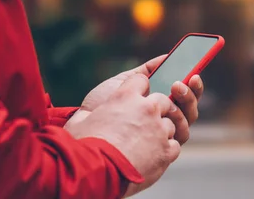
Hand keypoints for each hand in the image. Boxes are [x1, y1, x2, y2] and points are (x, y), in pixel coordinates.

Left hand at [66, 56, 203, 143]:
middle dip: (192, 93)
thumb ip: (146, 71)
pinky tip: (168, 110)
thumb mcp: (125, 81)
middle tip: (181, 82)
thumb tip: (167, 56)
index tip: (194, 72)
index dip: (193, 84)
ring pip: (187, 120)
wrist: (87, 120)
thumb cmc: (103, 103)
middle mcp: (164, 119)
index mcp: (159, 103)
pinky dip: (179, 122)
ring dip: (187, 103)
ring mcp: (162, 134)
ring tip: (175, 87)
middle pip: (189, 107)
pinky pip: (178, 137)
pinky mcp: (158, 149)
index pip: (184, 94)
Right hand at [67, 74, 180, 195]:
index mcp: (125, 97)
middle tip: (148, 118)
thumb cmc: (82, 147)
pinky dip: (167, 148)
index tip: (137, 93)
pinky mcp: (166, 151)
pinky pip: (174, 144)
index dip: (139, 87)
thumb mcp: (79, 122)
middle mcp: (146, 109)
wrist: (95, 173)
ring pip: (171, 122)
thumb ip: (86, 113)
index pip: (140, 80)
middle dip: (157, 107)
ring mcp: (159, 129)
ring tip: (151, 140)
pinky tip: (156, 153)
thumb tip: (82, 114)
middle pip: (163, 99)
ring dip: (162, 129)